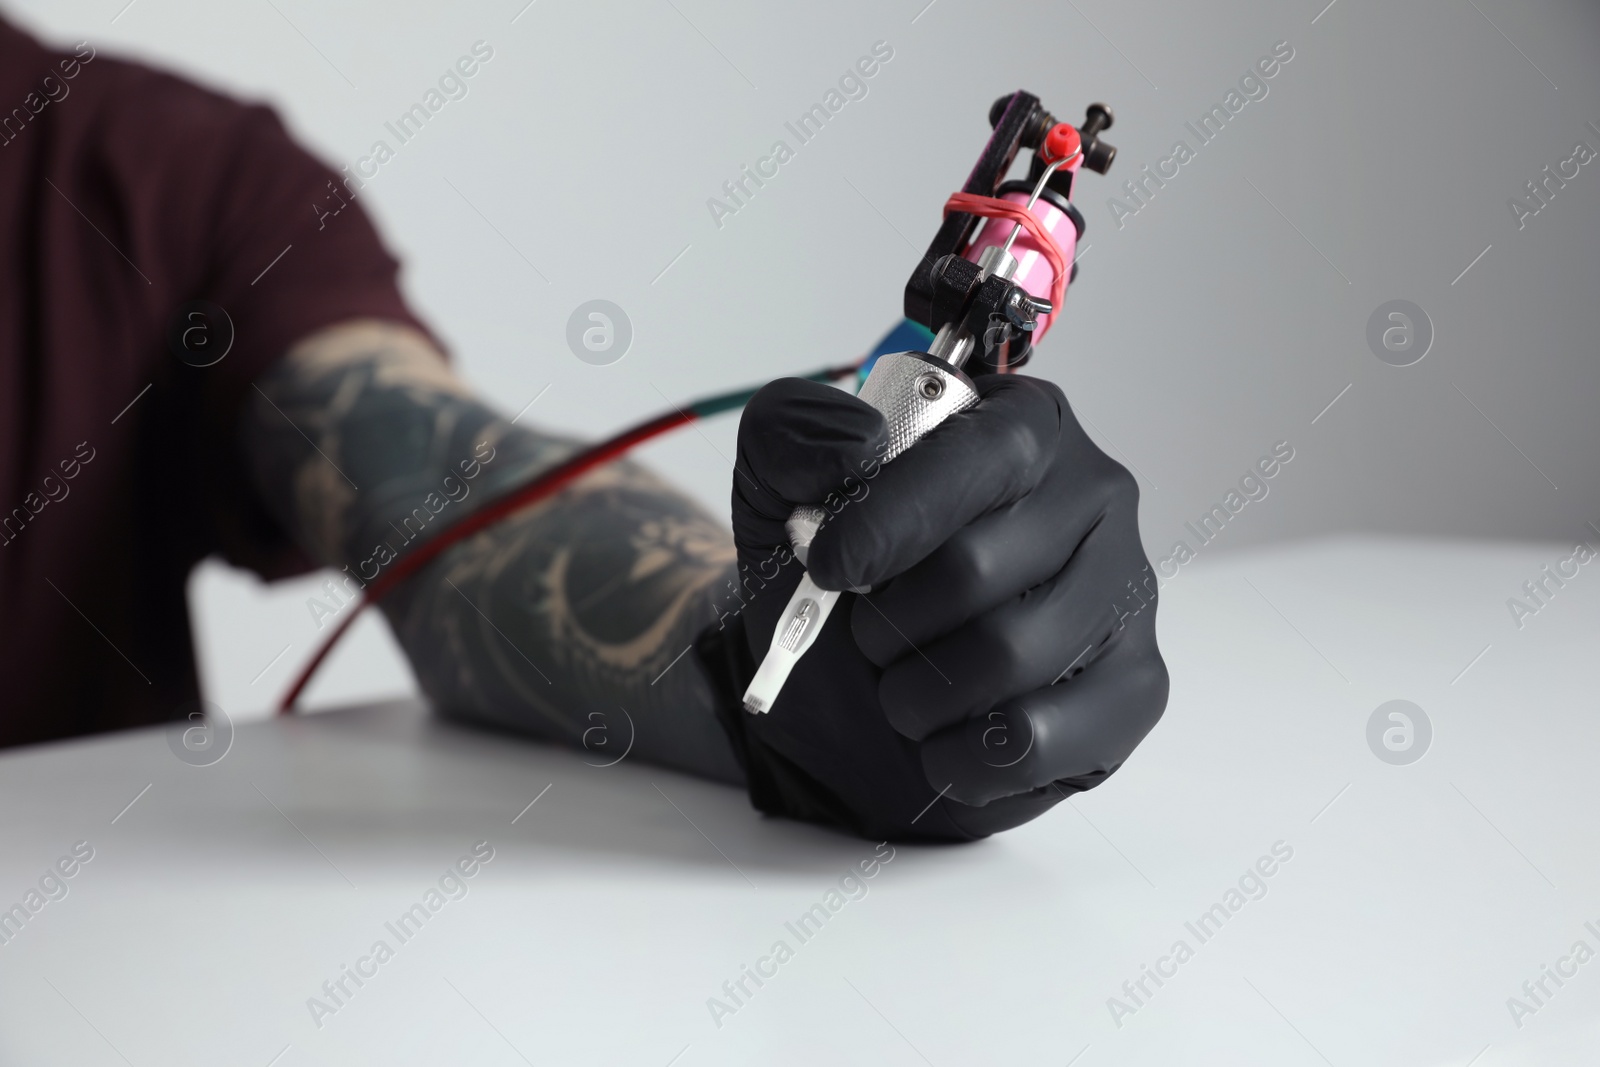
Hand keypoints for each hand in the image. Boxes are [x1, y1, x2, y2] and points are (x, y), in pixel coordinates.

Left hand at [716, 372, 1167, 840]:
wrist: (847, 694)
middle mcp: (1093, 496)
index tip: (829, 567)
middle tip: (867, 636)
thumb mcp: (780, 490)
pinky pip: (1039, 737)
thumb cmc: (840, 583)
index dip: (892, 518)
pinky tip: (941, 738)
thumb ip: (793, 435)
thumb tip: (854, 446)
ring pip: (1009, 657)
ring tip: (901, 686)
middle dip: (888, 620)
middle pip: (979, 568)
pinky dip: (958, 755)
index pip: (979, 457)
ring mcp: (1126, 592)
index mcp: (1021, 424)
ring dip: (917, 692)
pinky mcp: (1135, 686)